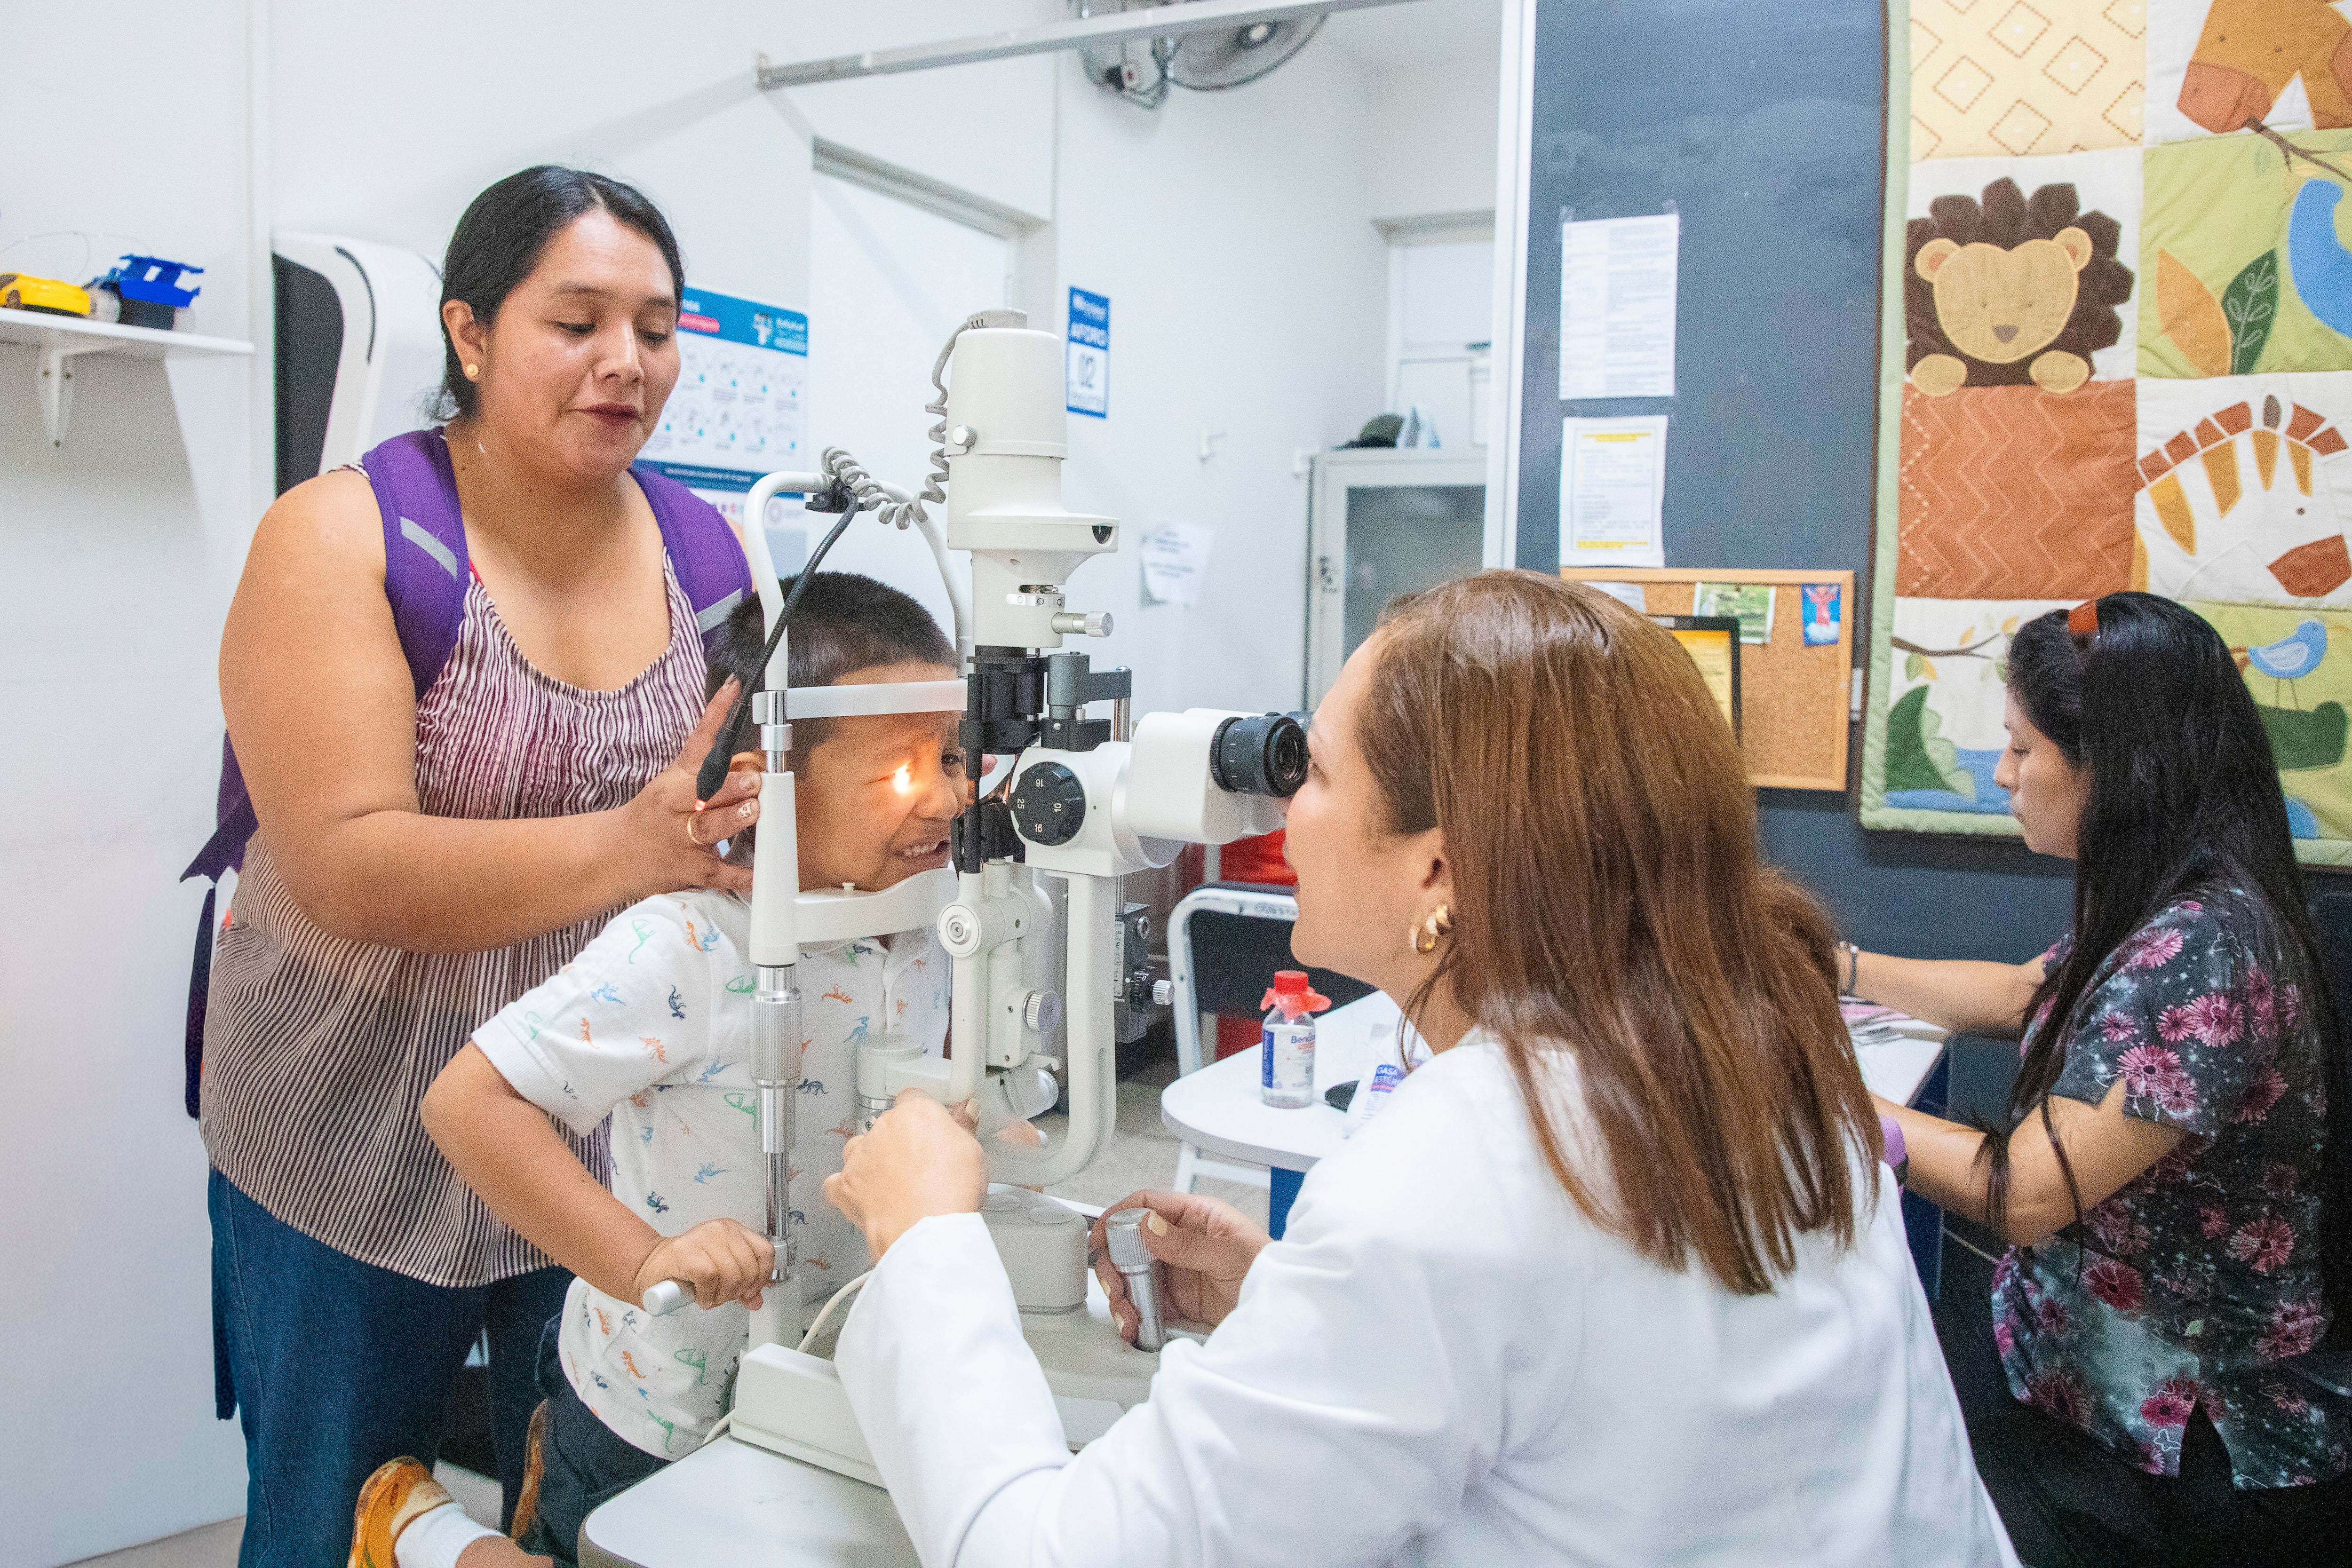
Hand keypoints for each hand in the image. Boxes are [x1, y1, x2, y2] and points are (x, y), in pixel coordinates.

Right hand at [615, 682, 760, 898]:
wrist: (610, 856)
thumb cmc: (650, 817)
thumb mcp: (671, 785)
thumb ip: (707, 772)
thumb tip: (750, 760)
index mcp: (675, 780)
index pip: (699, 740)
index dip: (717, 714)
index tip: (734, 689)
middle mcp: (677, 805)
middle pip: (706, 789)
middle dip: (732, 784)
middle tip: (754, 780)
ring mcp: (681, 838)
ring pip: (709, 827)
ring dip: (732, 819)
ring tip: (752, 812)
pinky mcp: (689, 868)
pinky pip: (717, 872)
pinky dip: (739, 876)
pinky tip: (758, 876)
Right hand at [630, 1217, 774, 1310]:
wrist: (650, 1268)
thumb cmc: (685, 1269)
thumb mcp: (720, 1273)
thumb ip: (742, 1285)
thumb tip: (757, 1301)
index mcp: (733, 1230)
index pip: (764, 1252)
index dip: (762, 1277)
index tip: (750, 1292)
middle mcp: (721, 1229)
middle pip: (749, 1268)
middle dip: (737, 1292)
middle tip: (720, 1297)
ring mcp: (703, 1238)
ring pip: (732, 1275)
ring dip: (721, 1297)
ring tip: (709, 1297)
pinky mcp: (688, 1252)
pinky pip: (710, 1278)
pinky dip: (707, 1295)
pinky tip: (699, 1297)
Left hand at [825, 1089, 986, 1256]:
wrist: (925, 1230)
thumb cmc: (951, 1190)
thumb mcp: (973, 1152)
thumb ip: (964, 1127)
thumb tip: (966, 1110)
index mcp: (915, 1114)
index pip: (913, 1100)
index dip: (923, 1118)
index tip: (931, 1131)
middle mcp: (883, 1129)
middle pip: (886, 1126)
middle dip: (899, 1142)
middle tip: (920, 1166)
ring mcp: (860, 1157)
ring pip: (858, 1149)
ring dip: (869, 1160)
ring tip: (889, 1182)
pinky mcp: (845, 1186)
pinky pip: (837, 1182)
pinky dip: (846, 1189)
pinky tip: (863, 1198)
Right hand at [1088, 1190, 1267, 1342]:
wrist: (1286, 1314)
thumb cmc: (1269, 1270)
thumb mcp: (1230, 1253)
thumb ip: (1187, 1243)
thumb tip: (1148, 1226)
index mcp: (1196, 1216)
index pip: (1148, 1204)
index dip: (1119, 1216)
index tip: (1100, 1235)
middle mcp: (1180, 1241)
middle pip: (1130, 1243)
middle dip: (1115, 1265)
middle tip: (1115, 1286)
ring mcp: (1176, 1271)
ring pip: (1131, 1275)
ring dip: (1121, 1295)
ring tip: (1127, 1315)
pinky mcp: (1176, 1300)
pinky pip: (1143, 1303)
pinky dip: (1132, 1314)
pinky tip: (1133, 1326)